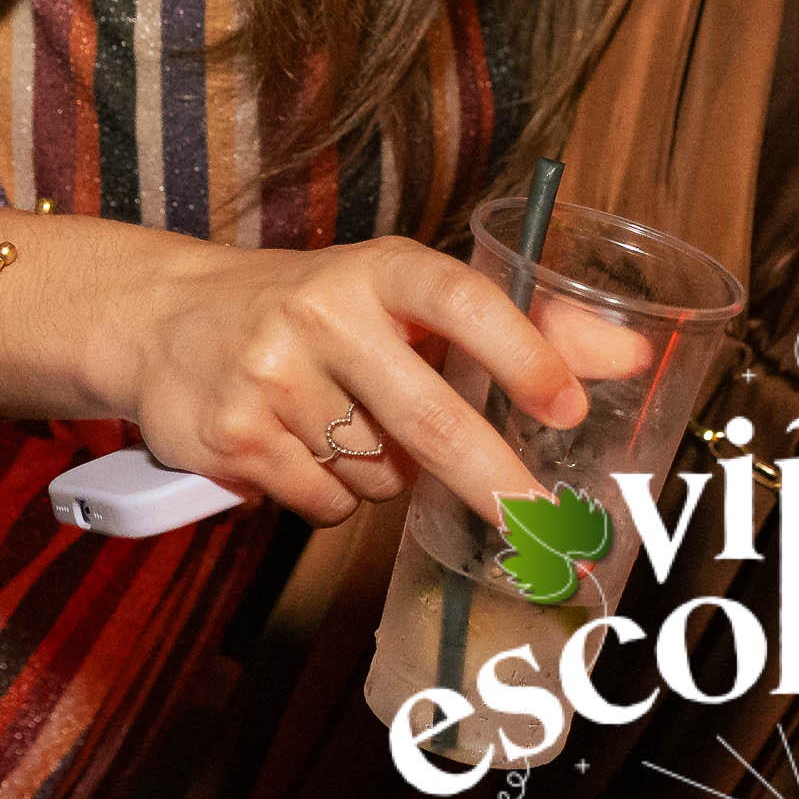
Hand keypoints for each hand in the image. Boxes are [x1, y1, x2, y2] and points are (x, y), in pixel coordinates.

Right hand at [115, 234, 603, 529]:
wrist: (165, 318)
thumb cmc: (321, 308)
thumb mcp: (408, 296)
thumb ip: (525, 324)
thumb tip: (634, 359)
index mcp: (380, 270)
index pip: (464, 302)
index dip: (522, 353)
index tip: (570, 407)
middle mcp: (323, 312)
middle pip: (429, 420)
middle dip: (496, 483)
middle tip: (548, 528)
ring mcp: (270, 375)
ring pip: (378, 475)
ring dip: (388, 477)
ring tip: (347, 425)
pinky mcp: (229, 437)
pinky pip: (324, 505)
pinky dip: (333, 496)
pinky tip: (301, 449)